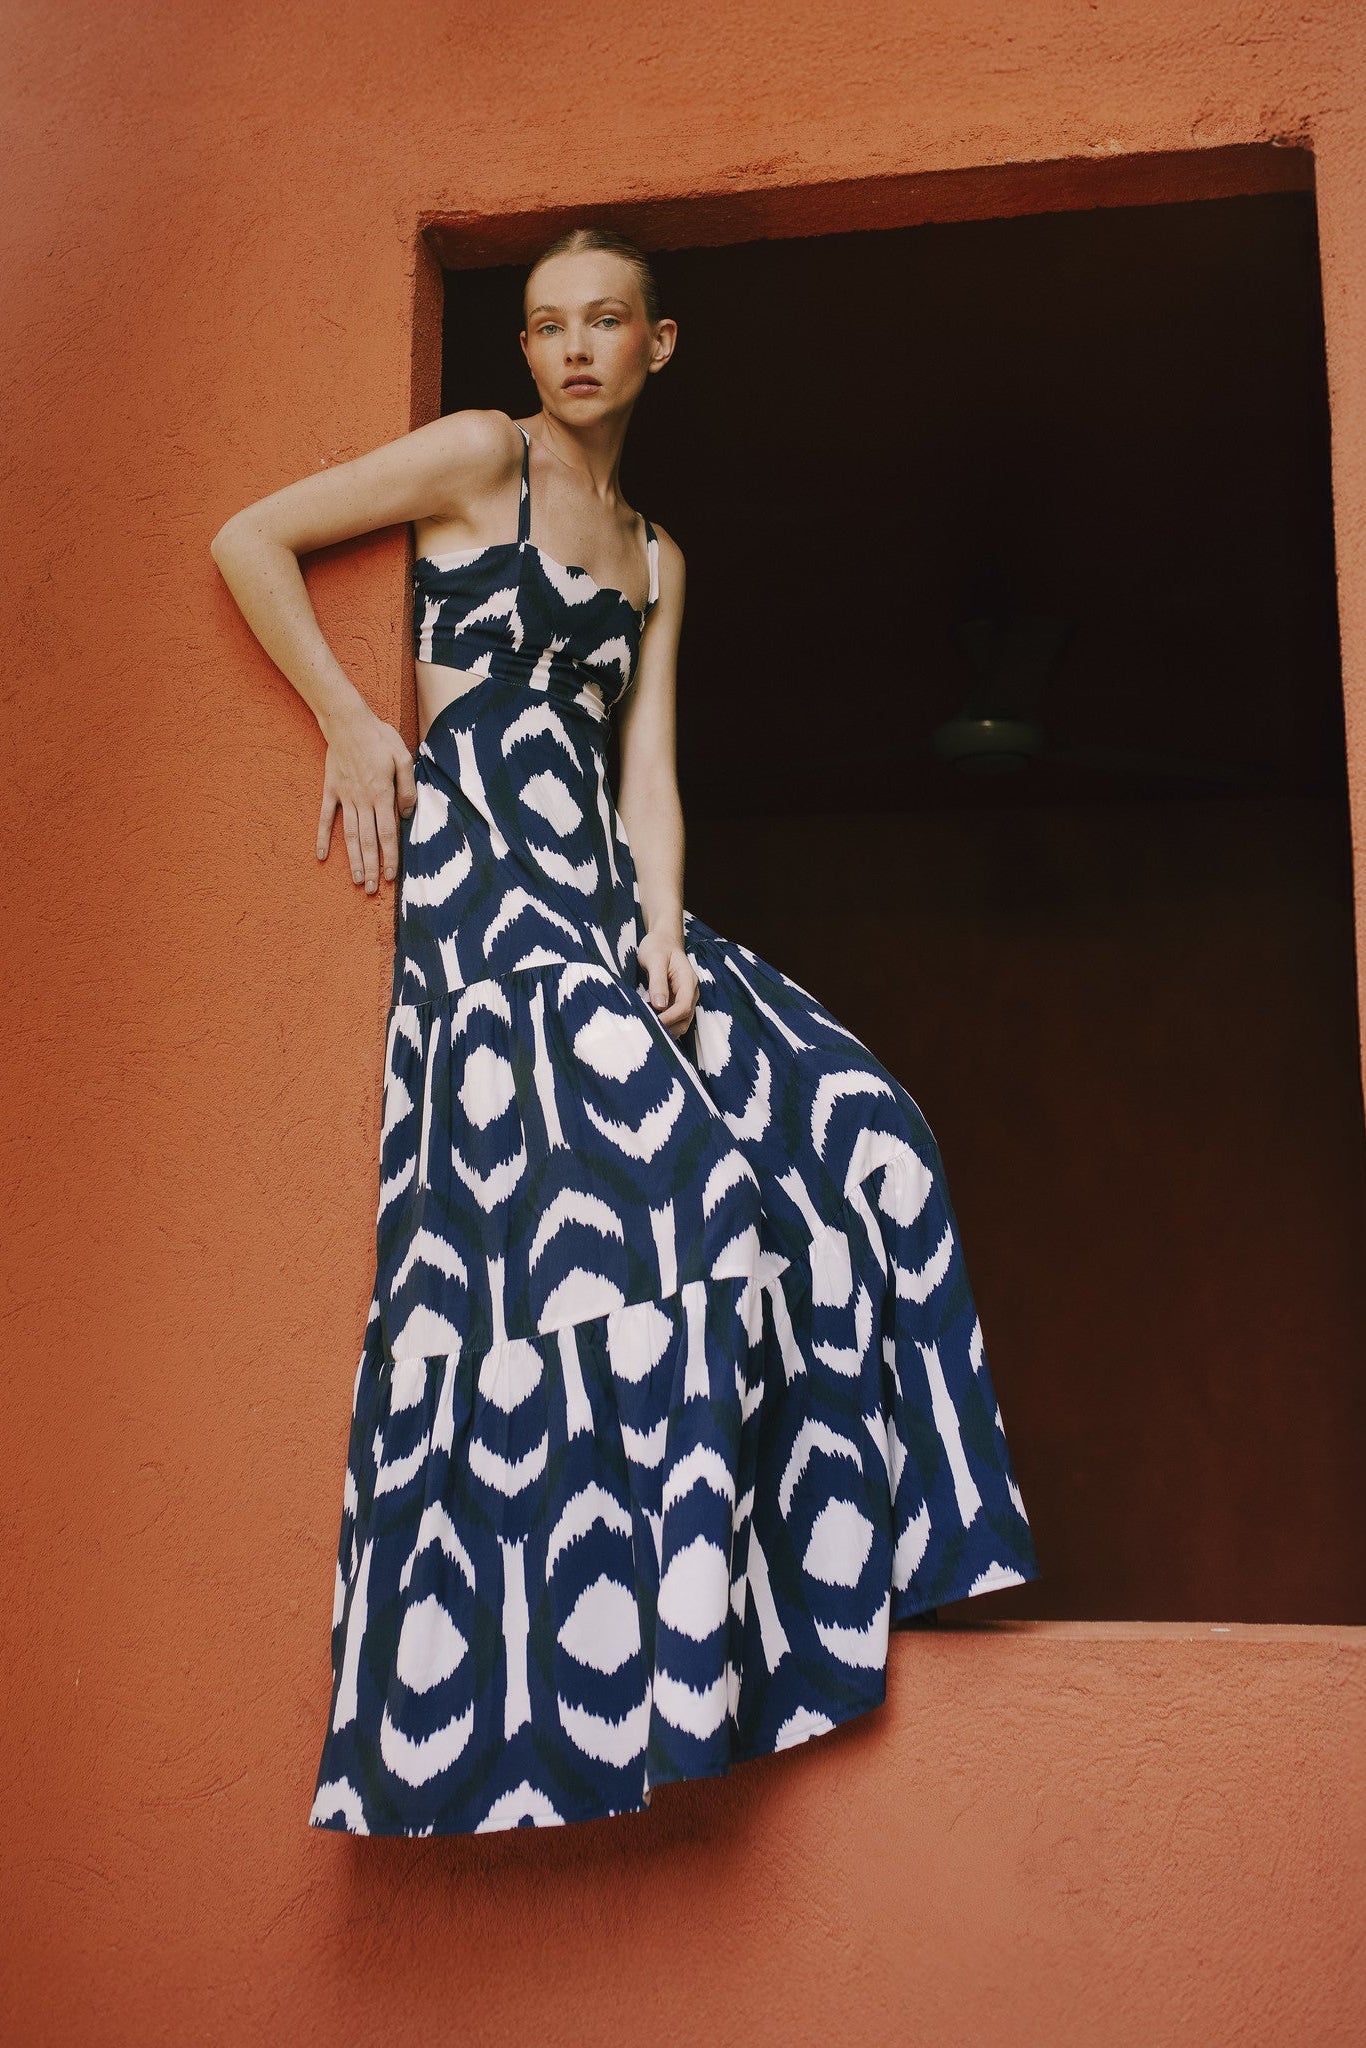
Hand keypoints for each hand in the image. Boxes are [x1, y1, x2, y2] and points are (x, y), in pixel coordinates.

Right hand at [317, 706, 416, 892]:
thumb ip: (408, 787)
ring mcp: (344, 796)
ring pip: (349, 835)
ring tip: (357, 880)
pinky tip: (321, 855)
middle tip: (373, 890)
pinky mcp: (331, 790)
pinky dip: (323, 837)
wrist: (347, 720)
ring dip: (353, 859)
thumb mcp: (403, 757)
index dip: (390, 856)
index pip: (387, 833)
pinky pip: (326, 817)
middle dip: (371, 867)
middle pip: (367, 840)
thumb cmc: (379, 737)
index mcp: (381, 794)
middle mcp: (362, 800)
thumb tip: (407, 814)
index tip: (391, 876)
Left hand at [637, 929, 698, 1038]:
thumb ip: (658, 982)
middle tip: (646, 1031)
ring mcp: (685, 998)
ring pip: (681, 1023)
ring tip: (647, 1030)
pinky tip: (651, 1025)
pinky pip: (675, 1019)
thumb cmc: (658, 947)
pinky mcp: (677, 1001)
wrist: (663, 940)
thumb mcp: (655, 960)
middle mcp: (691, 992)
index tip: (652, 1024)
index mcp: (688, 981)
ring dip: (667, 1029)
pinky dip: (665, 1026)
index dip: (669, 1018)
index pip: (684, 1006)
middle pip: (685, 1019)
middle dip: (668, 1028)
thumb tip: (660, 1005)